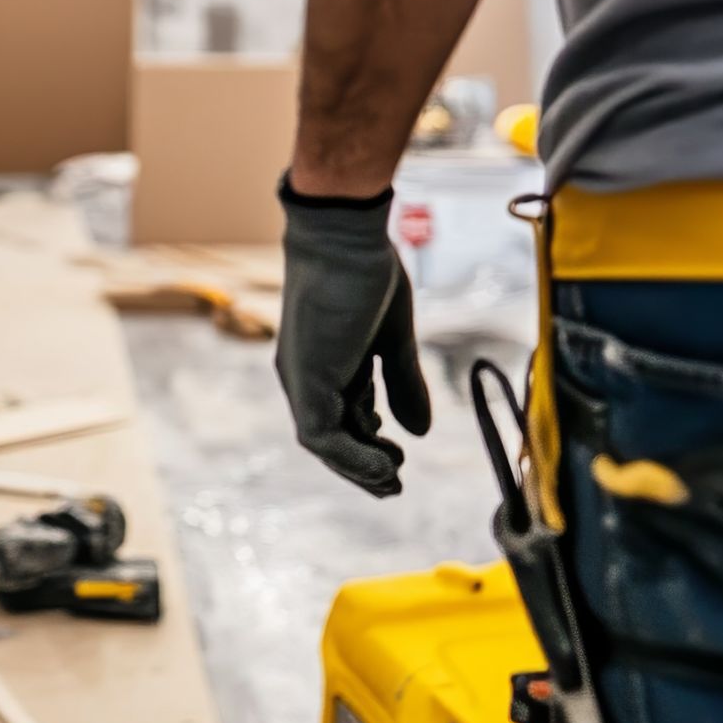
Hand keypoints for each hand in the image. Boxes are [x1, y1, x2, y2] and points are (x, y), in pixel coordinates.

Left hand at [274, 176, 430, 496]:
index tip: (398, 459)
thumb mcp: (393, 337)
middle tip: (395, 485)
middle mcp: (307, 375)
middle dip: (363, 464)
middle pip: (331, 436)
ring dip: (358, 467)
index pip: (342, 416)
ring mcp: (302, 379)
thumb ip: (402, 382)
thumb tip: (420, 432)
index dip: (367, 443)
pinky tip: (384, 466)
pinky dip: (352, 457)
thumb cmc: (365, 271)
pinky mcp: (305, 381)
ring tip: (392, 482)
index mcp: (325, 361)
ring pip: (324, 443)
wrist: (342, 237)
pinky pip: (321, 436)